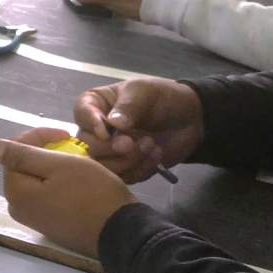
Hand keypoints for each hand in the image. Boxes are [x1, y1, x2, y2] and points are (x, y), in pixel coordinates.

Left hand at [0, 128, 136, 257]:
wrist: (122, 233)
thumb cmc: (92, 193)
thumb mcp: (58, 165)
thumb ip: (20, 155)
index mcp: (14, 191)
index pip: (15, 151)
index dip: (39, 136)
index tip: (66, 133)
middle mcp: (17, 208)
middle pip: (24, 167)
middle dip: (46, 152)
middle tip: (72, 146)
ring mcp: (34, 220)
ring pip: (37, 181)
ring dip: (53, 166)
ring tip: (77, 161)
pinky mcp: (51, 226)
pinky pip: (47, 196)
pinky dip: (58, 183)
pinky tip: (77, 181)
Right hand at [73, 77, 204, 182]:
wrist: (190, 119)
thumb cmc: (161, 98)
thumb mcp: (144, 93)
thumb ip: (128, 106)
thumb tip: (114, 124)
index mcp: (94, 105)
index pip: (81, 114)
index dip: (90, 124)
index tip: (106, 133)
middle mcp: (95, 130)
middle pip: (86, 147)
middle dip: (110, 148)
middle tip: (132, 143)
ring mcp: (109, 153)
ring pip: (103, 168)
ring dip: (128, 161)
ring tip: (151, 145)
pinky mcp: (125, 169)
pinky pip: (124, 178)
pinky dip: (140, 170)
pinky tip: (155, 156)